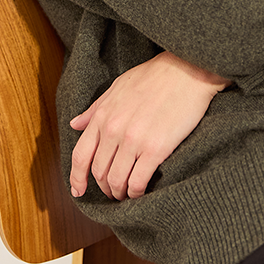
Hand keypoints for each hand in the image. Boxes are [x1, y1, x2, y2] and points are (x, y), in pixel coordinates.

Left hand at [69, 52, 228, 200]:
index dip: (77, 178)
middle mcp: (113, 129)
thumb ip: (96, 109)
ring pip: (117, 181)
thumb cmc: (155, 76)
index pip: (81, 155)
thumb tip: (75, 124)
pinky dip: (136, 193)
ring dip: (120, 193)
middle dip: (104, 187)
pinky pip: (138, 182)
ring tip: (127, 194)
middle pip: (99, 172)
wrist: (188, 70)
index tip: (78, 191)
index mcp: (103, 115)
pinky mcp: (155, 149)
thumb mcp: (119, 86)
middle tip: (113, 191)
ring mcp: (133, 140)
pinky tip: (141, 192)